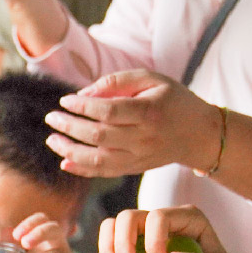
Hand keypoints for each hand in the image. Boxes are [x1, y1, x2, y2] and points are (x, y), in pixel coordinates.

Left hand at [44, 70, 220, 177]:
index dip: (83, 107)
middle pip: (99, 136)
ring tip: (52, 139)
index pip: (109, 111)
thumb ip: (117, 82)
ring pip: (98, 160)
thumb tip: (83, 95)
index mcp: (149, 113)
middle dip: (70, 127)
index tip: (64, 100)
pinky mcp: (136, 169)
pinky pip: (105, 173)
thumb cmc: (173, 100)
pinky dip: (82, 170)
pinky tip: (64, 162)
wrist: (199, 134)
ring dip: (70, 151)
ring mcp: (140, 158)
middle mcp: (144, 139)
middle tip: (51, 118)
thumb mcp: (152, 79)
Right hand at [97, 205, 246, 252]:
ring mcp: (146, 233)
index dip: (153, 241)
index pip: (158, 217)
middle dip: (123, 244)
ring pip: (113, 227)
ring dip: (108, 250)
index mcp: (188, 218)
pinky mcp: (135, 249)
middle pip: (129, 218)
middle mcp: (164, 220)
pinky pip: (110, 245)